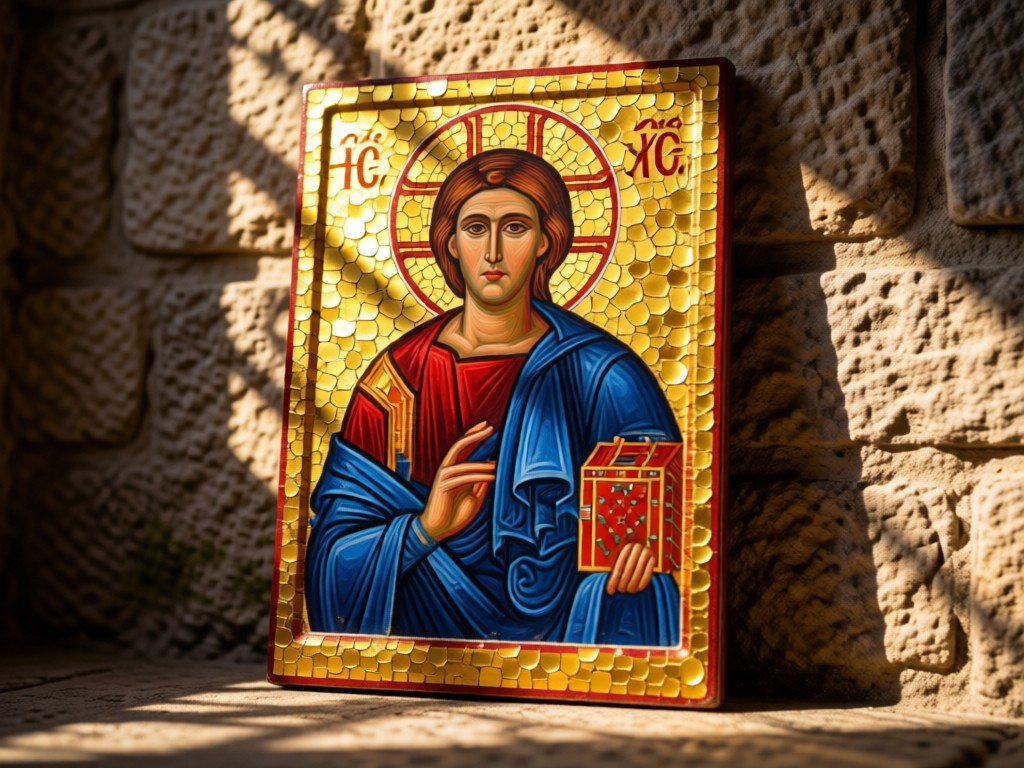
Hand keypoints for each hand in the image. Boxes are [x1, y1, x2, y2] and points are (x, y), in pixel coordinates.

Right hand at [419, 422, 495, 541]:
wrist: (438, 530)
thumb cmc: (456, 515)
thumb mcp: (474, 497)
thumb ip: (481, 483)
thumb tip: (493, 468)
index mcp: (454, 470)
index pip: (463, 447)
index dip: (474, 435)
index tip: (488, 426)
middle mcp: (447, 469)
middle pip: (459, 446)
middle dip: (474, 435)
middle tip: (489, 427)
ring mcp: (443, 476)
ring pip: (464, 464)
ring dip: (482, 465)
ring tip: (497, 466)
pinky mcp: (442, 485)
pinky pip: (463, 477)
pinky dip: (478, 476)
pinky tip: (491, 477)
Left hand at [606, 542, 655, 594]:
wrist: (643, 549)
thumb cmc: (628, 557)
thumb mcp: (620, 559)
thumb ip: (615, 570)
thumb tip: (610, 588)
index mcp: (626, 547)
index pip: (619, 565)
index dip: (614, 579)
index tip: (610, 590)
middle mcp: (636, 547)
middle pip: (628, 568)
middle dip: (624, 581)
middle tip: (621, 590)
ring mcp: (646, 552)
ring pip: (638, 571)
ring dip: (633, 583)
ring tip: (629, 590)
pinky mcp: (653, 558)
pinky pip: (648, 573)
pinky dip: (643, 582)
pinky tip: (639, 588)